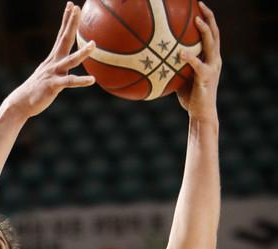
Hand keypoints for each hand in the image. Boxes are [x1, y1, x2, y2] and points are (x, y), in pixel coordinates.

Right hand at [6, 3, 94, 119]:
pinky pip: (69, 82)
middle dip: (72, 24)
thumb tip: (67, 66)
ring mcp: (53, 73)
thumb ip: (59, 68)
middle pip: (65, 39)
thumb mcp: (48, 75)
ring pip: (71, 60)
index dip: (66, 20)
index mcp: (53, 58)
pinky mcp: (53, 86)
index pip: (61, 34)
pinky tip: (92, 80)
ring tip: (93, 44)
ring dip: (82, 53)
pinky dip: (81, 81)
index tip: (71, 5)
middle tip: (77, 8)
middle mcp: (54, 62)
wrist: (21, 102)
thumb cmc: (36, 90)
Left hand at [176, 2, 220, 118]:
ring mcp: (213, 68)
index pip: (211, 34)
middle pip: (215, 32)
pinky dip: (190, 58)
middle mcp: (215, 59)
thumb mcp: (181, 78)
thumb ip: (176, 66)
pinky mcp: (207, 78)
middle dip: (209, 16)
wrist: (201, 114)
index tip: (198, 7)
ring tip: (197, 20)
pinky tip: (181, 52)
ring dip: (205, 31)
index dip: (206, 19)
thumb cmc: (190, 98)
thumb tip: (158, 58)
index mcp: (211, 58)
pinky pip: (199, 65)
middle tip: (200, 4)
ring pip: (212, 44)